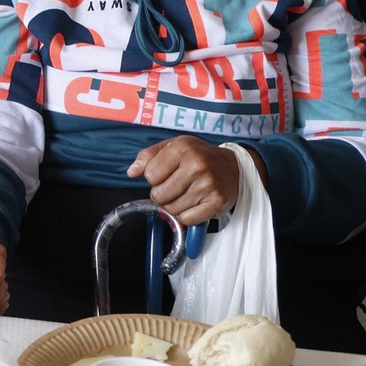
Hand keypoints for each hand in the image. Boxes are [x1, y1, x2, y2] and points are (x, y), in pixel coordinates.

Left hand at [128, 136, 243, 225]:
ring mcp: (207, 186)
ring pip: (171, 209)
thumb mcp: (173, 146)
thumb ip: (148, 156)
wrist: (233, 167)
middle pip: (158, 195)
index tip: (166, 174)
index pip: (150, 175)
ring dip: (174, 205)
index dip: (154, 177)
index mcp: (182, 149)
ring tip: (185, 193)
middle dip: (162, 193)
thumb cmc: (199, 156)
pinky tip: (194, 203)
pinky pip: (187, 219)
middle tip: (175, 186)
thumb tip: (131, 172)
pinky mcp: (216, 203)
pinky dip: (186, 215)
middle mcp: (196, 166)